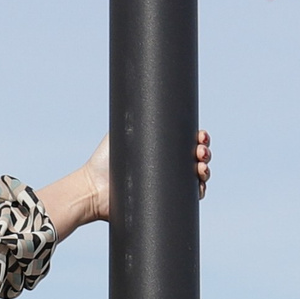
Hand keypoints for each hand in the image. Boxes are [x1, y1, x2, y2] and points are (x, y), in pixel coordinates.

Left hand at [36, 128, 209, 240]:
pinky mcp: (164, 201)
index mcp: (163, 149)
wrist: (94, 188)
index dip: (200, 139)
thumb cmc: (104, 161)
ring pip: (197, 177)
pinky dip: (198, 192)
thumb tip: (147, 97)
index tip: (201, 136)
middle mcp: (168, 167)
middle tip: (200, 152)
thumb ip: (136, 119)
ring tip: (200, 167)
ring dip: (205, 171)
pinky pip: (188, 198)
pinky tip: (200, 186)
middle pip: (197, 158)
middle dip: (204, 153)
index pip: (188, 142)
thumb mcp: (122, 133)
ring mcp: (168, 185)